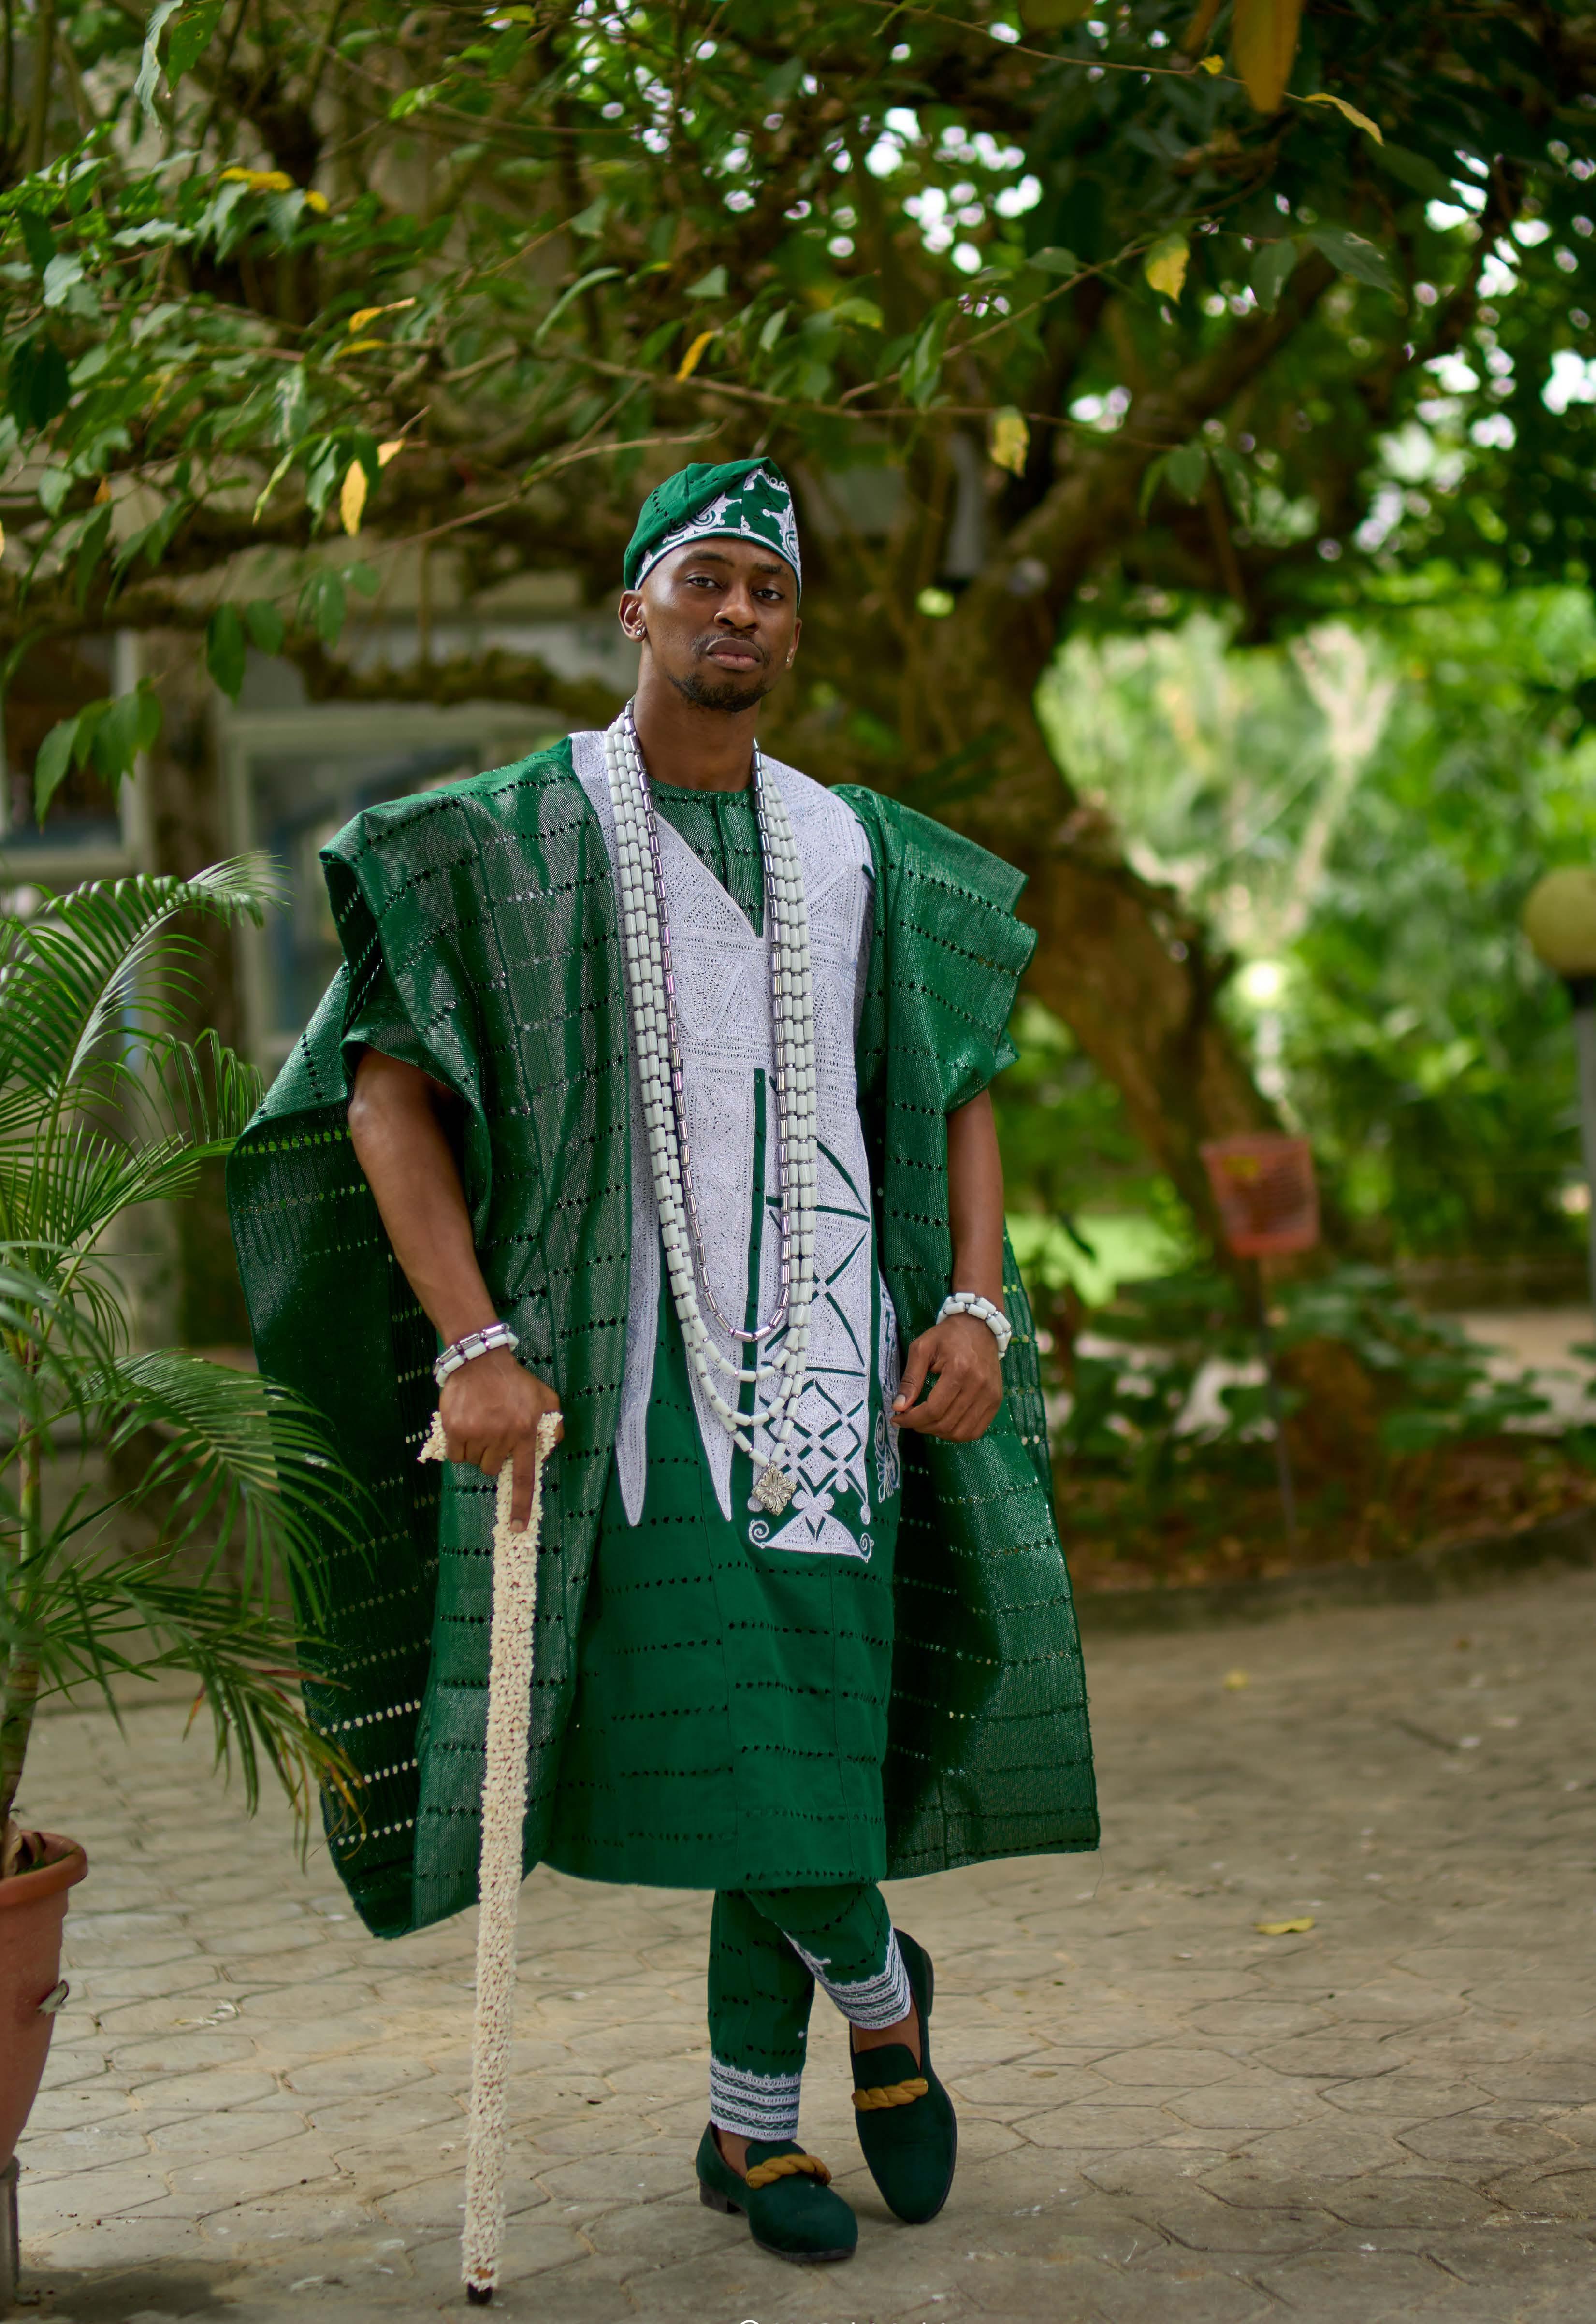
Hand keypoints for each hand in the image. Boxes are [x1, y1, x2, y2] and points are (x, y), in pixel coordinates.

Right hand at [439, 1348, 562, 1527]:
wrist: (481, 1359)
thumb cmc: (514, 1380)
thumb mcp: (545, 1397)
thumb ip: (554, 1422)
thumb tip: (554, 1447)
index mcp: (526, 1432)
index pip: (524, 1477)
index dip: (520, 1505)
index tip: (517, 1527)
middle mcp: (502, 1436)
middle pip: (492, 1468)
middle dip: (491, 1455)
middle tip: (492, 1431)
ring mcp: (478, 1433)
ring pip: (472, 1462)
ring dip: (474, 1449)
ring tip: (479, 1423)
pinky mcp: (456, 1429)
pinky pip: (455, 1454)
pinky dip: (457, 1445)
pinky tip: (464, 1424)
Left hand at [891, 1314, 1002, 1442]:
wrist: (979, 1327)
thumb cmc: (947, 1336)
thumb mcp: (922, 1348)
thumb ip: (910, 1378)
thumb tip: (899, 1406)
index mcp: (959, 1370)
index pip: (933, 1409)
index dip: (912, 1419)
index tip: (897, 1419)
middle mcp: (979, 1386)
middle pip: (946, 1423)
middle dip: (921, 1427)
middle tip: (908, 1420)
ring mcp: (991, 1395)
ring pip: (960, 1432)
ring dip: (938, 1433)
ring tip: (925, 1422)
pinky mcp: (996, 1401)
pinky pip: (976, 1431)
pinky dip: (957, 1434)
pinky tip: (944, 1424)